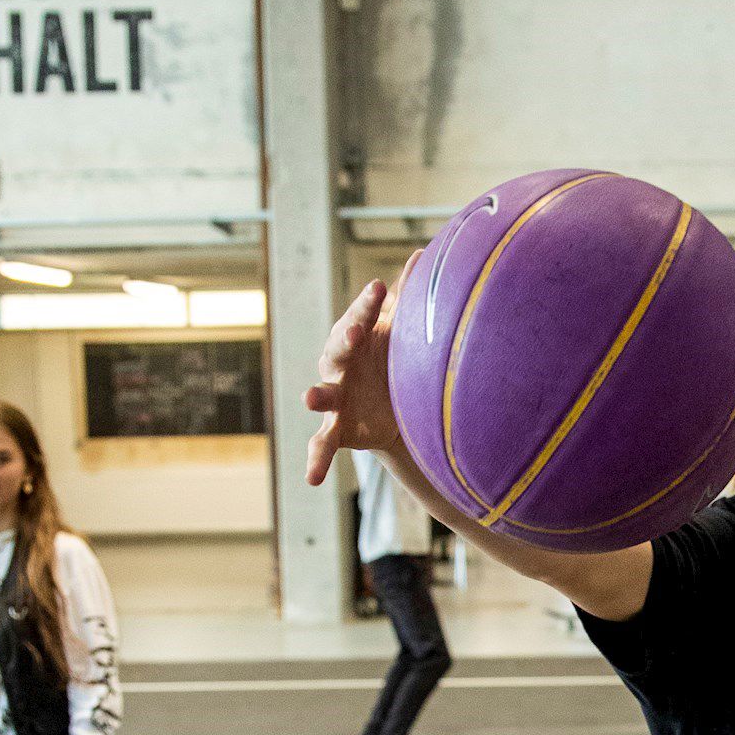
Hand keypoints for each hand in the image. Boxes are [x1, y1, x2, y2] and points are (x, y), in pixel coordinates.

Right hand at [304, 249, 424, 485]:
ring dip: (315, 396)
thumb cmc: (396, 361)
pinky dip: (315, 461)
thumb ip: (409, 297)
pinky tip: (311, 479)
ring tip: (309, 398)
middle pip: (336, 350)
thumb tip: (424, 255)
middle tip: (356, 332)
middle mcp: (341, 366)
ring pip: (321, 395)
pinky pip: (322, 445)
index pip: (359, 317)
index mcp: (357, 338)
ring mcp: (336, 398)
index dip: (367, 305)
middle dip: (343, 340)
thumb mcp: (403, 332)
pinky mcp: (337, 430)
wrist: (402, 411)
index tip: (380, 288)